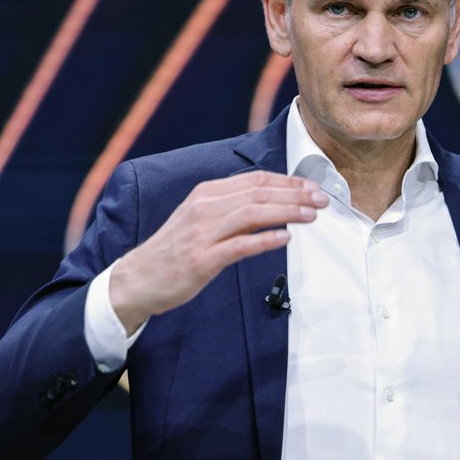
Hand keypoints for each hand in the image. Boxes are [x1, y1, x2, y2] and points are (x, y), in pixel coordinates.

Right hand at [109, 171, 328, 333]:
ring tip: (311, 216)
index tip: (311, 187)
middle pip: (258, 194)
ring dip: (286, 212)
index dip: (287, 182)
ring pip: (252, 214)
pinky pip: (240, 246)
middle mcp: (204, 208)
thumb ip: (230, 207)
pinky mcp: (202, 259)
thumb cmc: (174, 251)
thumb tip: (269, 202)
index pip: (255, 180)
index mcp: (206, 194)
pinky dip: (266, 240)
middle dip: (295, 195)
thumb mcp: (200, 218)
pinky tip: (286, 238)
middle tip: (321, 200)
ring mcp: (202, 233)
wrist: (137, 279)